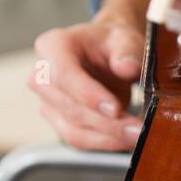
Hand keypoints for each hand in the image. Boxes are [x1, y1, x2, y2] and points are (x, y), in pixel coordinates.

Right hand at [28, 18, 145, 150]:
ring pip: (73, 130)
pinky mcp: (59, 120)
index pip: (64, 75)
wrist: (108, 53)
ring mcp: (48, 101)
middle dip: (107, 124)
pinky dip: (105, 143)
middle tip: (138, 130)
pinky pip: (79, 139)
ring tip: (137, 136)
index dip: (89, 96)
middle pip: (70, 108)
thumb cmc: (111, 43)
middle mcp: (42, 75)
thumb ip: (128, 50)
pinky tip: (126, 140)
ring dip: (108, 138)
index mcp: (53, 46)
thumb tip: (127, 67)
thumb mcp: (125, 37)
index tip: (116, 109)